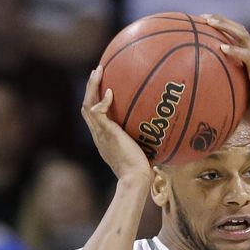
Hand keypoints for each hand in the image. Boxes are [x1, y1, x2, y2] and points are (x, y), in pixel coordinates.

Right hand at [81, 66, 150, 181]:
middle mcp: (98, 134)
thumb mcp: (142, 152)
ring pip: (87, 105)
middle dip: (91, 87)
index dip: (96, 101)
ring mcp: (100, 134)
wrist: (135, 179)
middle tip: (97, 72)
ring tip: (98, 71)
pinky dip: (102, 101)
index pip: (95, 116)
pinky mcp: (106, 133)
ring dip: (92, 87)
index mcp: (104, 138)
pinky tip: (110, 92)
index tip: (104, 88)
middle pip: (86, 106)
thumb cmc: (142, 171)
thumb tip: (162, 133)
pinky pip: (98, 112)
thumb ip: (145, 141)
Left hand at [201, 14, 249, 135]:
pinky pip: (248, 57)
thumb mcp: (235, 103)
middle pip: (238, 31)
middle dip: (221, 20)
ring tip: (210, 22)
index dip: (220, 28)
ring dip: (226, 26)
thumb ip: (222, 95)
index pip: (234, 39)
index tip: (201, 24)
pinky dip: (235, 50)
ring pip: (243, 36)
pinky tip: (222, 47)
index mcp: (247, 64)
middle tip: (203, 17)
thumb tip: (200, 100)